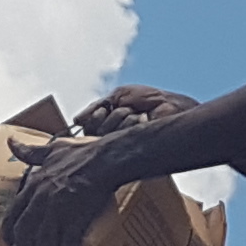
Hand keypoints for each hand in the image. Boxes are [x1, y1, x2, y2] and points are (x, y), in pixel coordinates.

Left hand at [1, 130, 122, 245]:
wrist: (106, 159)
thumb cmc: (82, 154)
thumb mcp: (51, 149)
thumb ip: (30, 151)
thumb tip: (11, 142)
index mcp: (34, 186)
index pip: (12, 216)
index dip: (11, 234)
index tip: (13, 244)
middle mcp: (42, 200)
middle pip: (26, 234)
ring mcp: (58, 210)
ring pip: (44, 242)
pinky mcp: (75, 218)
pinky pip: (66, 244)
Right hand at [72, 84, 198, 136]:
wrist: (168, 104)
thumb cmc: (147, 99)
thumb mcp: (118, 95)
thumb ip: (95, 107)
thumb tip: (76, 120)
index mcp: (106, 124)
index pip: (86, 127)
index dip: (94, 115)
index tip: (106, 108)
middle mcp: (111, 138)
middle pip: (93, 130)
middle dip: (111, 114)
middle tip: (127, 109)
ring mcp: (121, 145)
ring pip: (105, 133)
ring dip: (122, 116)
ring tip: (137, 115)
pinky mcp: (130, 149)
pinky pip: (118, 136)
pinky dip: (130, 121)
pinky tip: (142, 121)